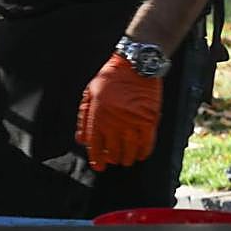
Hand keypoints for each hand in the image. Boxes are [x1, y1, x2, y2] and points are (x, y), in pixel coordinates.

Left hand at [76, 53, 161, 171]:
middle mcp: (115, 121)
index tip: (99, 166)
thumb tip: (81, 139)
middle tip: (113, 161)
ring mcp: (133, 122)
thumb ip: (84, 117)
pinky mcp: (149, 120)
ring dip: (127, 159)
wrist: (136, 64)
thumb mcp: (90, 93)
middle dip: (112, 159)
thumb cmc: (111, 78)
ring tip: (126, 160)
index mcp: (98, 115)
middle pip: (113, 151)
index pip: (95, 145)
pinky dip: (144, 152)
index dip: (96, 158)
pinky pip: (147, 143)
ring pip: (130, 150)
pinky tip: (141, 155)